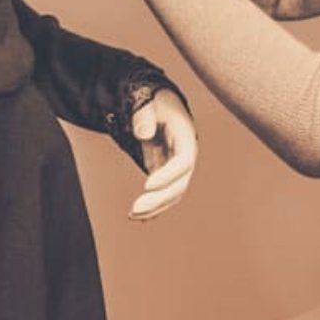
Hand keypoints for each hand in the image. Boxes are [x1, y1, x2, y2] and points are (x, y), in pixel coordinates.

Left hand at [130, 86, 197, 220]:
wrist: (158, 106)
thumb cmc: (154, 102)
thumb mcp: (148, 102)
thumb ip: (144, 115)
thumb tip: (143, 134)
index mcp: (185, 137)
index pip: (183, 162)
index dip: (168, 175)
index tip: (147, 185)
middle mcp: (186, 155)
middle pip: (179, 184)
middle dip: (159, 199)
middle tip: (135, 209)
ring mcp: (177, 167)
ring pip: (173, 193)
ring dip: (155, 207)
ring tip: (133, 216)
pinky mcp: (167, 174)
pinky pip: (164, 193)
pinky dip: (154, 205)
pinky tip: (139, 217)